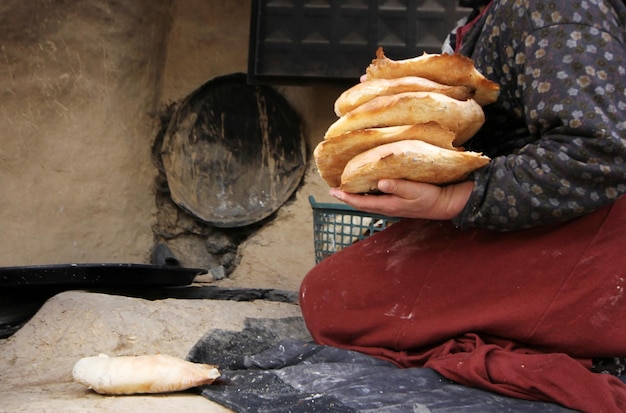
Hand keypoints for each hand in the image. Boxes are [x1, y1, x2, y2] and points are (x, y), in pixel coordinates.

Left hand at [329, 179, 473, 219]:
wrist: (446, 203)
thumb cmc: (431, 197)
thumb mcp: (415, 190)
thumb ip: (398, 186)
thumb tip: (380, 182)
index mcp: (389, 205)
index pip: (362, 202)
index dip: (346, 197)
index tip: (333, 192)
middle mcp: (388, 207)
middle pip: (362, 204)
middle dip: (347, 197)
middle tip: (333, 190)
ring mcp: (393, 206)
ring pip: (369, 202)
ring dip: (356, 196)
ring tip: (345, 188)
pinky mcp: (398, 202)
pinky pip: (377, 199)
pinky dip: (367, 194)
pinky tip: (366, 186)